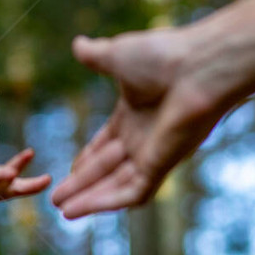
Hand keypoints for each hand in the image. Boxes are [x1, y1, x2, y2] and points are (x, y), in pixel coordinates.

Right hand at [52, 0, 254, 217]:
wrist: (200, 65)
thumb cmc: (163, 55)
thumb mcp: (116, 54)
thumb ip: (94, 55)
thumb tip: (77, 43)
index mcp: (134, 112)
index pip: (107, 143)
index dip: (87, 158)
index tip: (70, 172)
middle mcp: (144, 136)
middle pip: (107, 168)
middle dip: (81, 184)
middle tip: (55, 199)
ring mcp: (153, 152)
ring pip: (116, 185)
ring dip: (88, 198)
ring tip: (61, 210)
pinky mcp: (161, 164)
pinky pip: (131, 192)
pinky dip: (105, 203)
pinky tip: (79, 210)